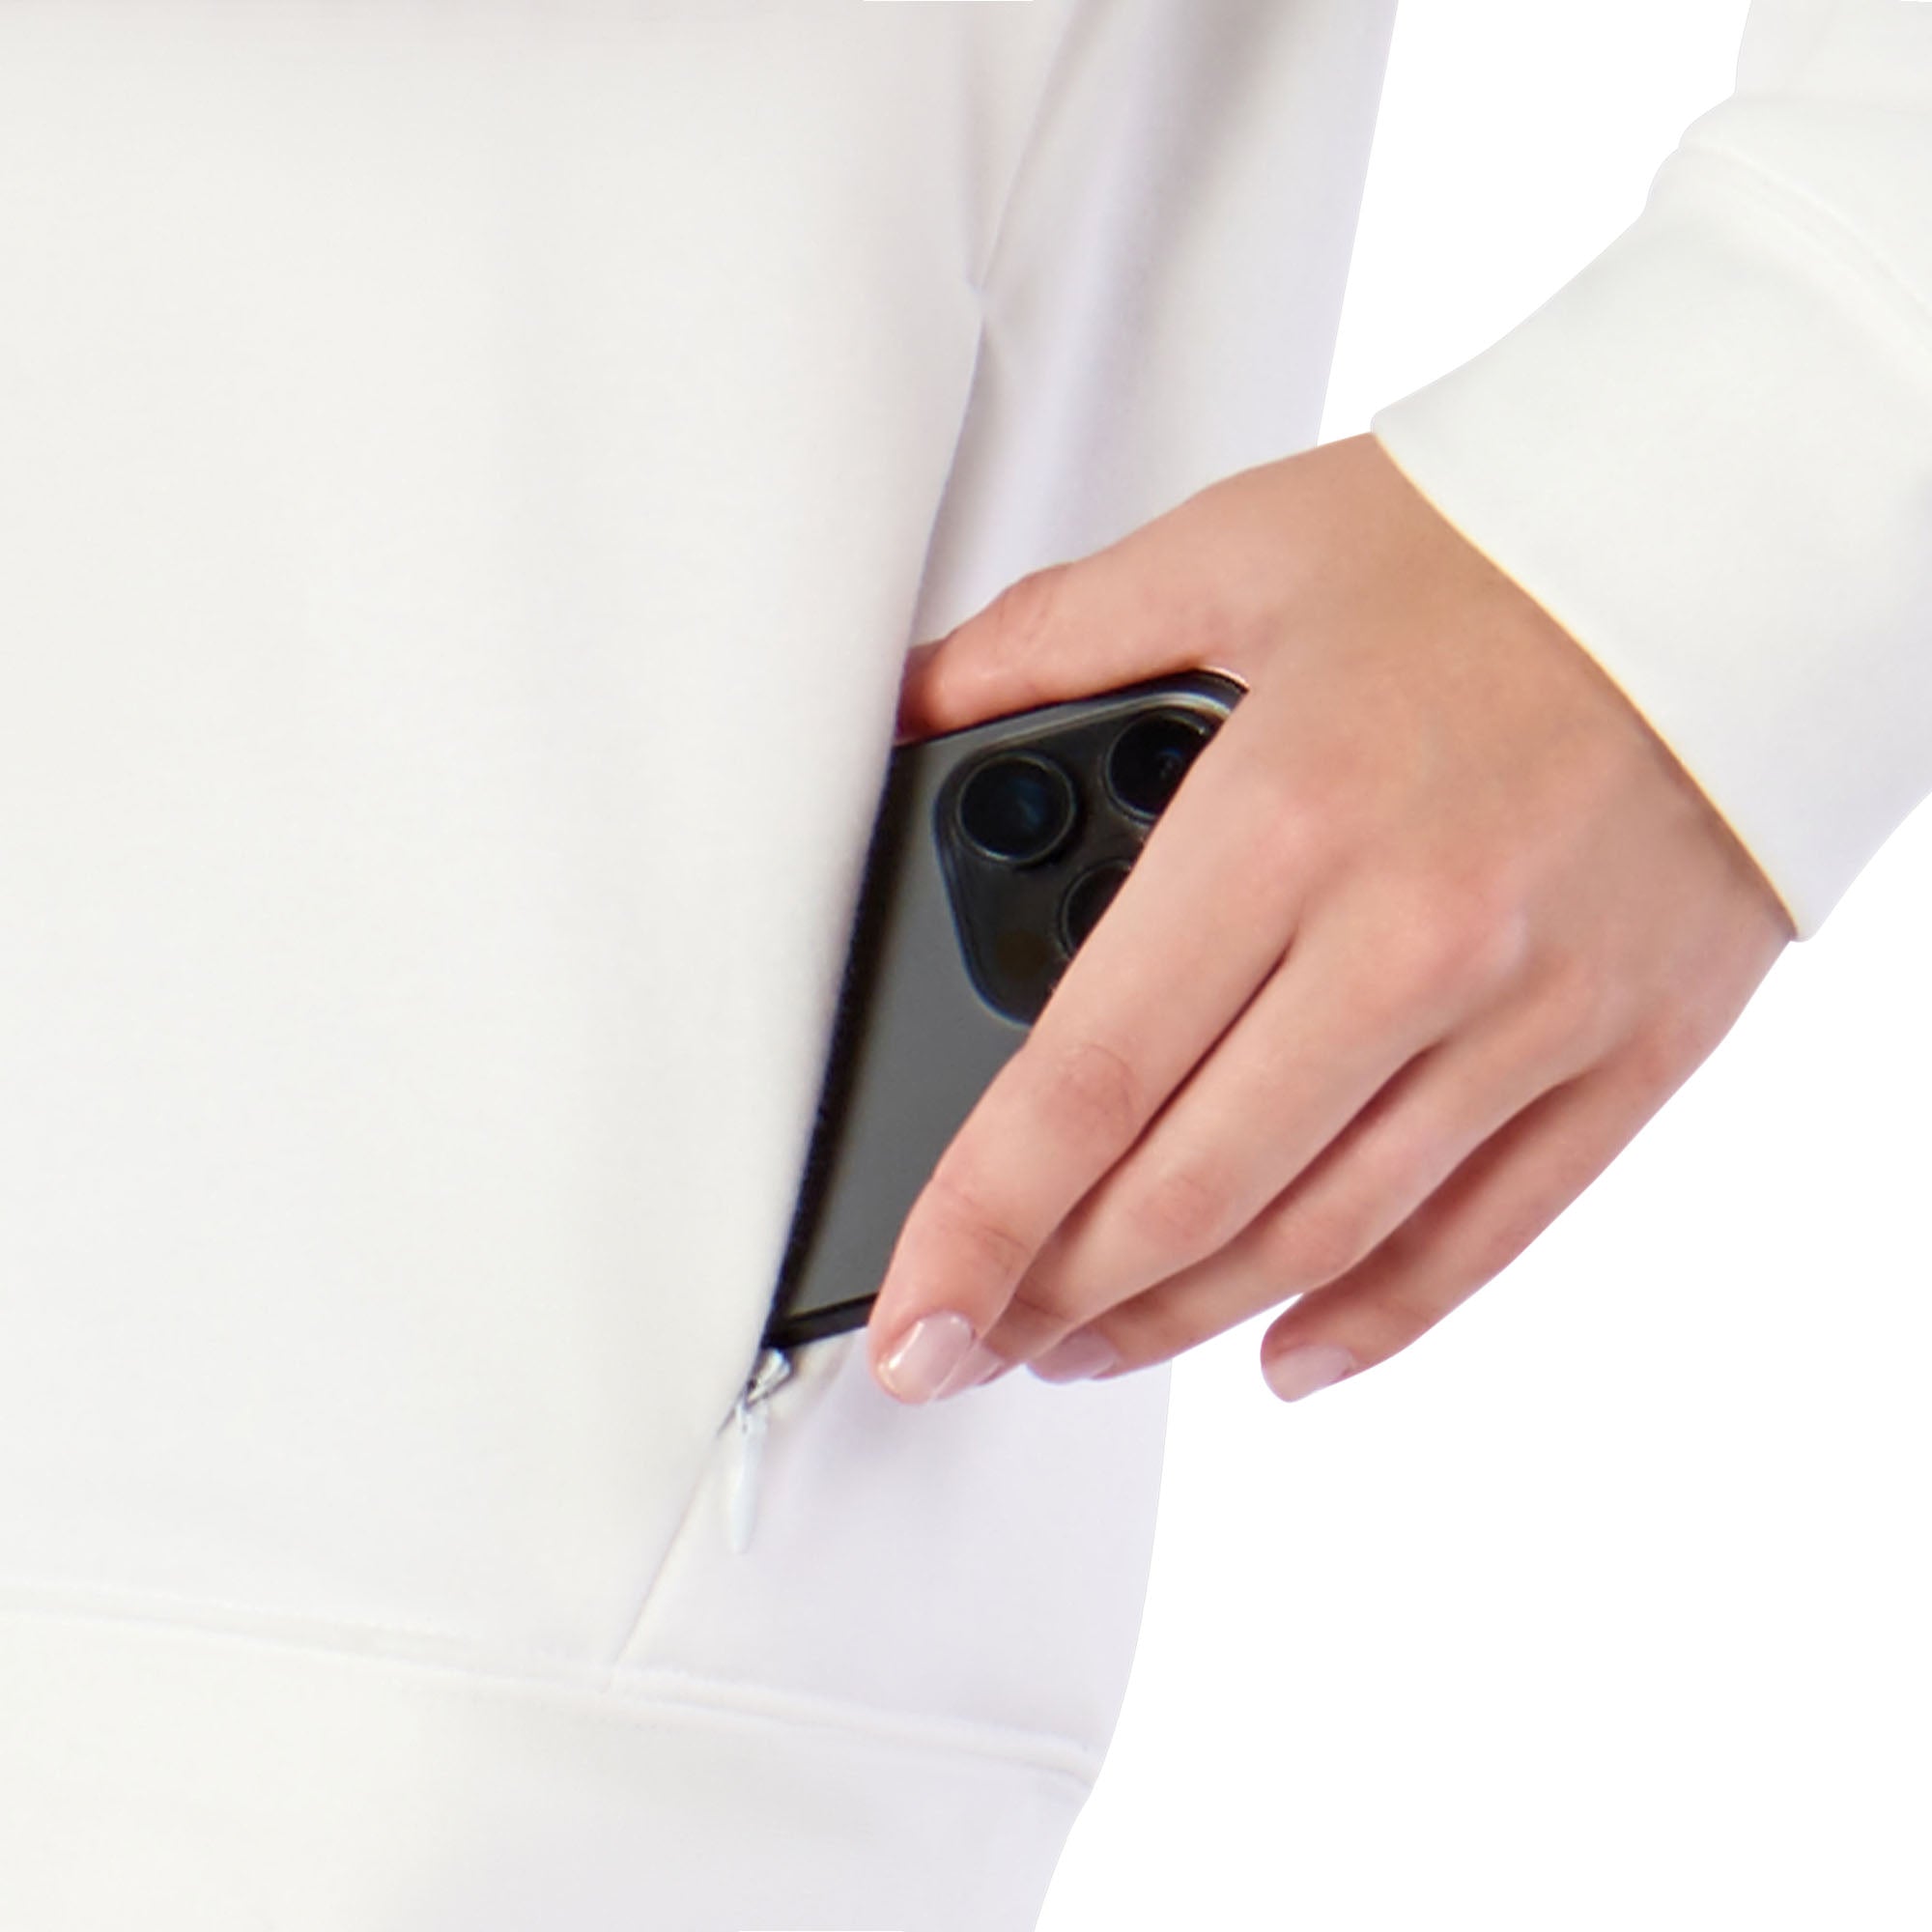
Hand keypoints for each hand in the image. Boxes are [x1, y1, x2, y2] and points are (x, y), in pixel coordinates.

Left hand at [865, 435, 1792, 1405]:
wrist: (1739, 539)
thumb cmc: (1491, 539)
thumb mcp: (1235, 550)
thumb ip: (1051, 640)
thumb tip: (918, 702)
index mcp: (1282, 821)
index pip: (1085, 1080)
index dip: (977, 1225)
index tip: (913, 1319)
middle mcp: (1407, 941)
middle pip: (1189, 1189)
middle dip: (1054, 1293)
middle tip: (973, 1336)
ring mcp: (1528, 1014)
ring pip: (1321, 1234)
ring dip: (1182, 1317)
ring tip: (1088, 1346)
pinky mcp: (1624, 1051)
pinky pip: (1488, 1230)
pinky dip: (1378, 1317)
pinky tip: (1286, 1354)